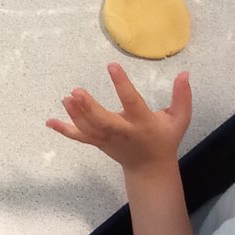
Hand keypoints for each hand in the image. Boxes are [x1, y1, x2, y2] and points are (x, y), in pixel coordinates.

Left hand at [46, 63, 191, 173]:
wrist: (149, 168)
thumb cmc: (164, 139)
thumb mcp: (180, 119)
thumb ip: (182, 97)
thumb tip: (184, 73)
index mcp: (142, 123)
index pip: (131, 102)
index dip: (122, 85)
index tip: (111, 67)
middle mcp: (122, 132)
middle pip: (103, 121)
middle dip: (89, 108)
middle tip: (77, 91)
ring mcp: (107, 139)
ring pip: (88, 128)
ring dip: (75, 114)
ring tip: (66, 98)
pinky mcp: (97, 143)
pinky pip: (79, 137)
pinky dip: (64, 130)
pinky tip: (50, 121)